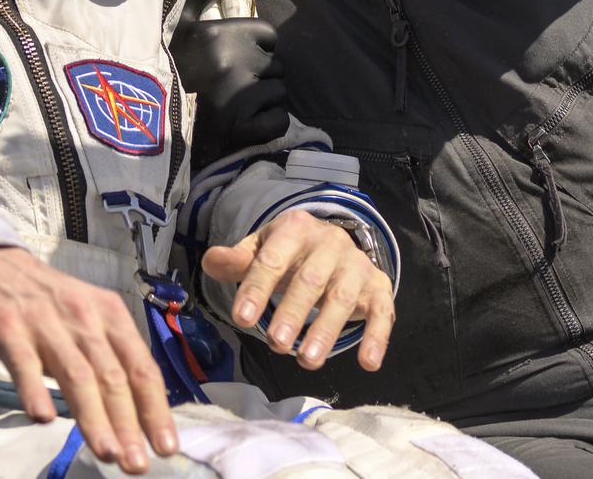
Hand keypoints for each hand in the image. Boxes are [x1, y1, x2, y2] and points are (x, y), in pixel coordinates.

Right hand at [0, 246, 175, 473]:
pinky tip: (43, 419)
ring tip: (107, 454)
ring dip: (93, 417)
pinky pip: (24, 363)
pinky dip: (35, 390)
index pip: (140, 365)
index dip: (155, 408)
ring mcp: (45, 321)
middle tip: (137, 465)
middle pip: (112, 375)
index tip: (166, 447)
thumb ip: (108, 357)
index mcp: (109, 314)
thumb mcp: (86, 319)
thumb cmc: (46, 302)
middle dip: (128, 423)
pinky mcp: (7, 327)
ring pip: (76, 374)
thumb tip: (137, 413)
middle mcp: (83, 315)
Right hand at [170, 0, 288, 167]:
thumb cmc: (167, 68)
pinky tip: (240, 126)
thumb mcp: (181, 23)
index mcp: (223, 34)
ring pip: (278, 93)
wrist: (144, 127)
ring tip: (231, 107)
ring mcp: (242, 97)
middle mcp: (236, 61)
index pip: (268, 35)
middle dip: (259, 76)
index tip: (230, 61)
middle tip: (228, 87)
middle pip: (275, 65)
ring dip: (262, 101)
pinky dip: (265, 125)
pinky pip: (278, 120)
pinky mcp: (246, 129)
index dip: (255, 48)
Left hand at [202, 208, 393, 372]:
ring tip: (308, 360)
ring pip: (343, 297)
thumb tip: (211, 261)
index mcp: (295, 229)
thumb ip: (237, 260)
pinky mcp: (377, 286)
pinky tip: (368, 363)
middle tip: (276, 344)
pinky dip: (376, 336)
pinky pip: (381, 311)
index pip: (272, 259)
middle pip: (310, 279)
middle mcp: (330, 243)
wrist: (333, 243)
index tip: (242, 318)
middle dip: (293, 312)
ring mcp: (356, 264)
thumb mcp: (261, 250)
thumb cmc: (289, 253)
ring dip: (327, 329)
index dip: (257, 288)